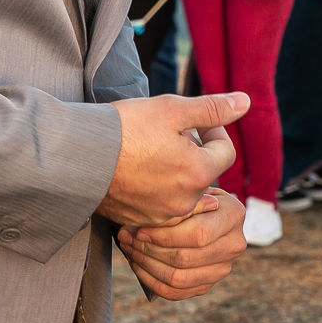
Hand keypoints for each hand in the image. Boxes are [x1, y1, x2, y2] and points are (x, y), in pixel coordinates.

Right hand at [99, 93, 249, 228]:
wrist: (75, 156)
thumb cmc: (124, 128)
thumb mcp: (172, 109)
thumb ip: (213, 109)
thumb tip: (246, 102)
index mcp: (198, 173)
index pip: (225, 151)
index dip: (214, 131)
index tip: (197, 122)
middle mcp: (185, 202)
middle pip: (204, 172)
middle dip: (194, 152)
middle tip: (168, 134)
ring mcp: (161, 215)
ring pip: (183, 190)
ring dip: (177, 171)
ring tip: (152, 152)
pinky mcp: (139, 221)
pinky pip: (161, 205)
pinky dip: (157, 188)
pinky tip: (138, 171)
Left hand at [117, 188, 246, 299]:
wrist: (203, 212)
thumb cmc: (193, 196)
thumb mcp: (191, 190)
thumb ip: (181, 201)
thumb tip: (160, 212)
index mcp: (234, 215)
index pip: (198, 235)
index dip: (164, 236)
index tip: (139, 230)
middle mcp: (235, 245)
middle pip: (185, 258)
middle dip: (149, 250)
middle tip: (127, 239)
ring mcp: (223, 269)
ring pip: (178, 278)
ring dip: (147, 265)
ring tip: (129, 249)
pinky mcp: (207, 285)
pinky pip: (174, 292)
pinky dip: (150, 280)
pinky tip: (137, 264)